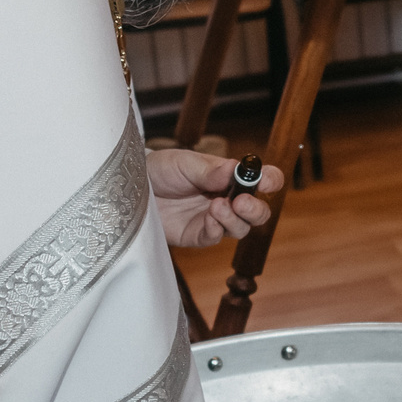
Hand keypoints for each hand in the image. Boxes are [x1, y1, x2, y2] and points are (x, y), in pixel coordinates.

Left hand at [147, 148, 283, 247]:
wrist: (131, 187)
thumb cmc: (162, 169)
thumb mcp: (185, 163)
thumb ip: (210, 170)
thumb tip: (236, 170)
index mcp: (231, 178)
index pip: (262, 180)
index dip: (270, 181)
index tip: (266, 182)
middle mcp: (228, 200)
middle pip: (258, 213)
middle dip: (256, 209)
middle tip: (242, 202)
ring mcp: (213, 220)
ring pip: (241, 229)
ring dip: (234, 220)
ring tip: (216, 206)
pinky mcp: (197, 235)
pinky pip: (215, 238)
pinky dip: (216, 230)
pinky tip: (208, 218)